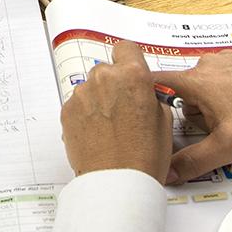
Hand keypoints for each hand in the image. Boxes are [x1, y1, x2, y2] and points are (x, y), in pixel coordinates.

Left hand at [60, 40, 172, 182]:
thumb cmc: (144, 157)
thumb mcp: (164, 120)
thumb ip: (149, 96)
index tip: (129, 72)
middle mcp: (105, 78)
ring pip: (91, 88)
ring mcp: (82, 94)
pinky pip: (77, 105)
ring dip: (98, 101)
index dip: (129, 61)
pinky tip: (97, 135)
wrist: (117, 184)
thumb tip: (142, 92)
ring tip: (110, 129)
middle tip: (123, 111)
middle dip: (114, 85)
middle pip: (107, 70)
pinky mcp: (67, 111)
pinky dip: (85, 116)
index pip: (126, 48)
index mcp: (133, 75)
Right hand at [153, 53, 231, 183]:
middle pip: (185, 93)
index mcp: (197, 80)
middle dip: (196, 114)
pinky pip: (223, 78)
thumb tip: (168, 172)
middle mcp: (208, 65)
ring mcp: (227, 61)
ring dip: (213, 104)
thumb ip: (192, 161)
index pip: (157, 80)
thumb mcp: (226, 147)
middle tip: (218, 129)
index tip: (145, 107)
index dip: (148, 94)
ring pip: (205, 86)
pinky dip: (229, 93)